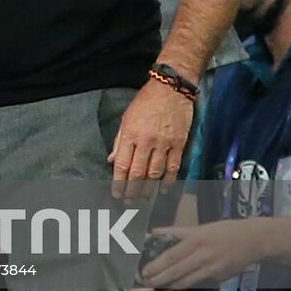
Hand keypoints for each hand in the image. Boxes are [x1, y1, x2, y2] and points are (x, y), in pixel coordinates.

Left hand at [108, 78, 193, 198]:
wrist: (171, 89)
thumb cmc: (146, 102)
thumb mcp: (127, 118)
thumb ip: (120, 141)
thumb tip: (111, 160)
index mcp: (130, 134)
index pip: (122, 164)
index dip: (119, 182)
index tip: (116, 193)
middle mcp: (147, 141)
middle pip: (138, 172)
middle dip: (132, 190)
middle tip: (129, 202)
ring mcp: (164, 143)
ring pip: (155, 172)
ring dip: (149, 189)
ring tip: (143, 198)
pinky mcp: (179, 144)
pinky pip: (173, 167)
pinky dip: (169, 180)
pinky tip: (163, 189)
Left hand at [140, 219, 272, 287]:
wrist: (253, 240)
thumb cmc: (223, 231)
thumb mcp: (199, 227)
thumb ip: (176, 232)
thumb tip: (154, 232)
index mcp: (196, 240)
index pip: (172, 255)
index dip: (157, 265)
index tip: (144, 271)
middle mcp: (203, 255)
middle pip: (178, 270)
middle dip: (160, 278)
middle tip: (146, 282)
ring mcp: (213, 269)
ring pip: (188, 280)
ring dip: (171, 284)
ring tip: (157, 286)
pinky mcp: (221, 278)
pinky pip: (200, 282)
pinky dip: (187, 284)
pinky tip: (176, 286)